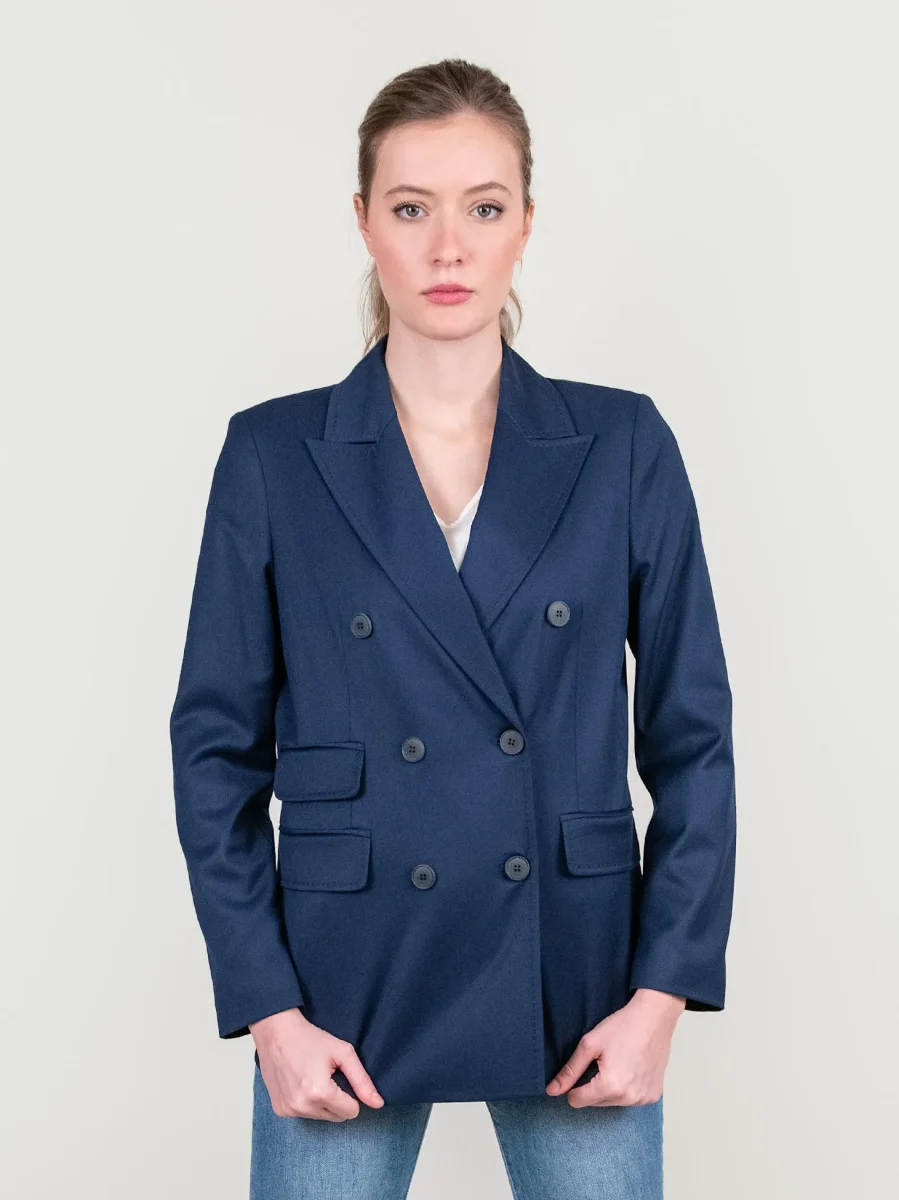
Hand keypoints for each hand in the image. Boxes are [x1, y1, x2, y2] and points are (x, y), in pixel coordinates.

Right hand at [250, 1008, 384, 1120]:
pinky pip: (304, 1114)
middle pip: (336, 1117)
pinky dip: (306, 1103)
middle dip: (337, 1100)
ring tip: (312, 1077)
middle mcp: (303, 1107)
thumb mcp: (343, 1053)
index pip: (351, 1112)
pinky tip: (300, 1083)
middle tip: (327, 1075)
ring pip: (320, 1117)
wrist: (276, 1032)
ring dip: (322, 1103)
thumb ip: (362, 1080)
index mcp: (320, 1093)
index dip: (351, 1094)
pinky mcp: (279, 1110)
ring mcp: (288, 1111)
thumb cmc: (311, 1039)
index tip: (341, 1077)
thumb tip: (379, 1104)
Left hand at [545, 988, 684, 1106]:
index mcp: (610, 1086)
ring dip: (610, 1088)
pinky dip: (627, 1088)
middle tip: (604, 1061)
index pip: (577, 1101)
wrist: (654, 1018)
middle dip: (593, 1085)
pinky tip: (631, 1068)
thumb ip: (570, 1070)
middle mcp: (628, 1098)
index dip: (574, 1085)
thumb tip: (551, 1091)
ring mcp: (643, 1099)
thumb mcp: (589, 1044)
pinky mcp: (653, 1096)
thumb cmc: (621, 1027)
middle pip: (595, 1102)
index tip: (583, 1067)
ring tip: (618, 1063)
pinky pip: (631, 1100)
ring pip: (612, 1102)